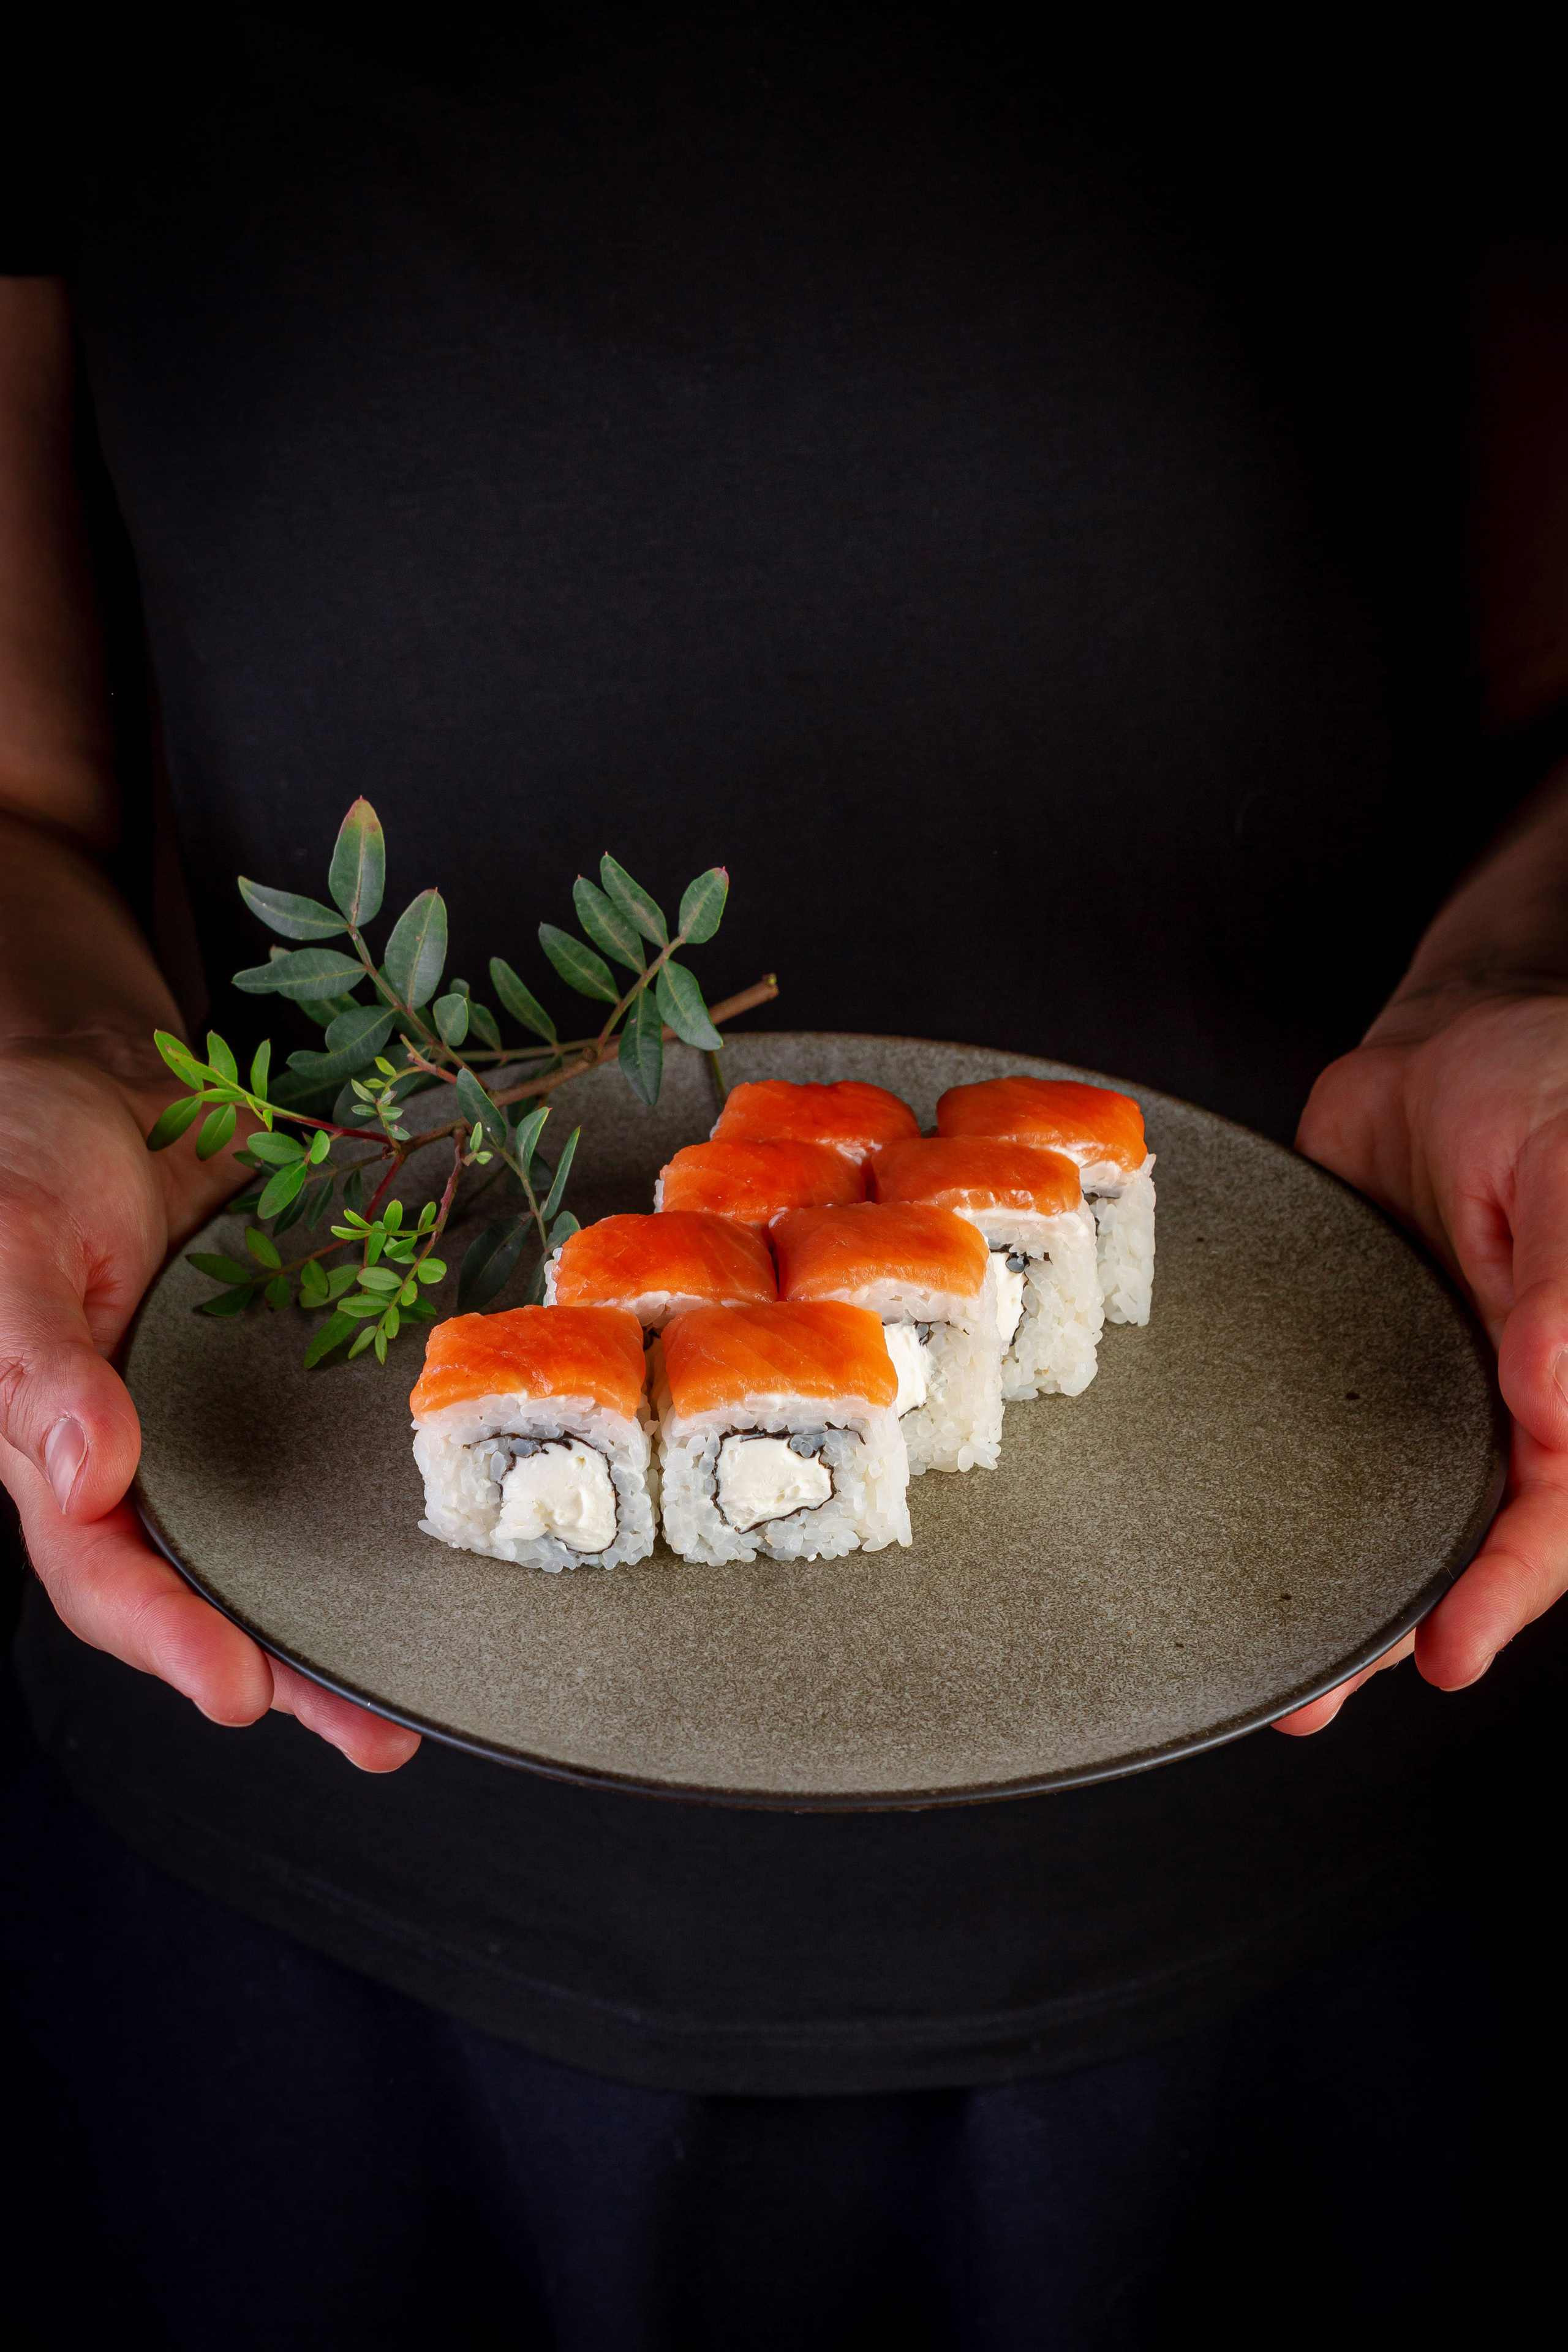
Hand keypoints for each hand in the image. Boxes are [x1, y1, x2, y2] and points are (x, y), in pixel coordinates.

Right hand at [0, 1038, 418, 1770]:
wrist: (104, 1086)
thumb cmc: (26, 1163)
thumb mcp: (12, 1254)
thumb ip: (39, 1368)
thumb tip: (89, 1472)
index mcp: (54, 1457)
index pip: (103, 1577)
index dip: (168, 1639)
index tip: (240, 1689)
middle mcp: (140, 1465)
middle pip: (204, 1596)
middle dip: (286, 1672)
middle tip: (375, 1733)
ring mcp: (214, 1432)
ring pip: (278, 1548)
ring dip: (345, 1621)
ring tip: (425, 1694)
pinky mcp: (280, 1386)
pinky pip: (328, 1459)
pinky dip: (379, 1507)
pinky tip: (449, 1538)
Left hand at [1277, 989, 1567, 1732]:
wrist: (1446, 1038)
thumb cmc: (1538, 1087)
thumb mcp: (1566, 1166)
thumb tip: (1556, 1399)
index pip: (1557, 1508)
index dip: (1508, 1584)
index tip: (1448, 1647)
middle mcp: (1506, 1404)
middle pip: (1466, 1539)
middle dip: (1400, 1624)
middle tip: (1316, 1698)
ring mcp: (1420, 1390)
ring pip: (1386, 1514)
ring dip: (1334, 1596)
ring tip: (1268, 1683)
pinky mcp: (1343, 1363)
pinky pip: (1312, 1447)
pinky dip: (1274, 1504)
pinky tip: (1220, 1554)